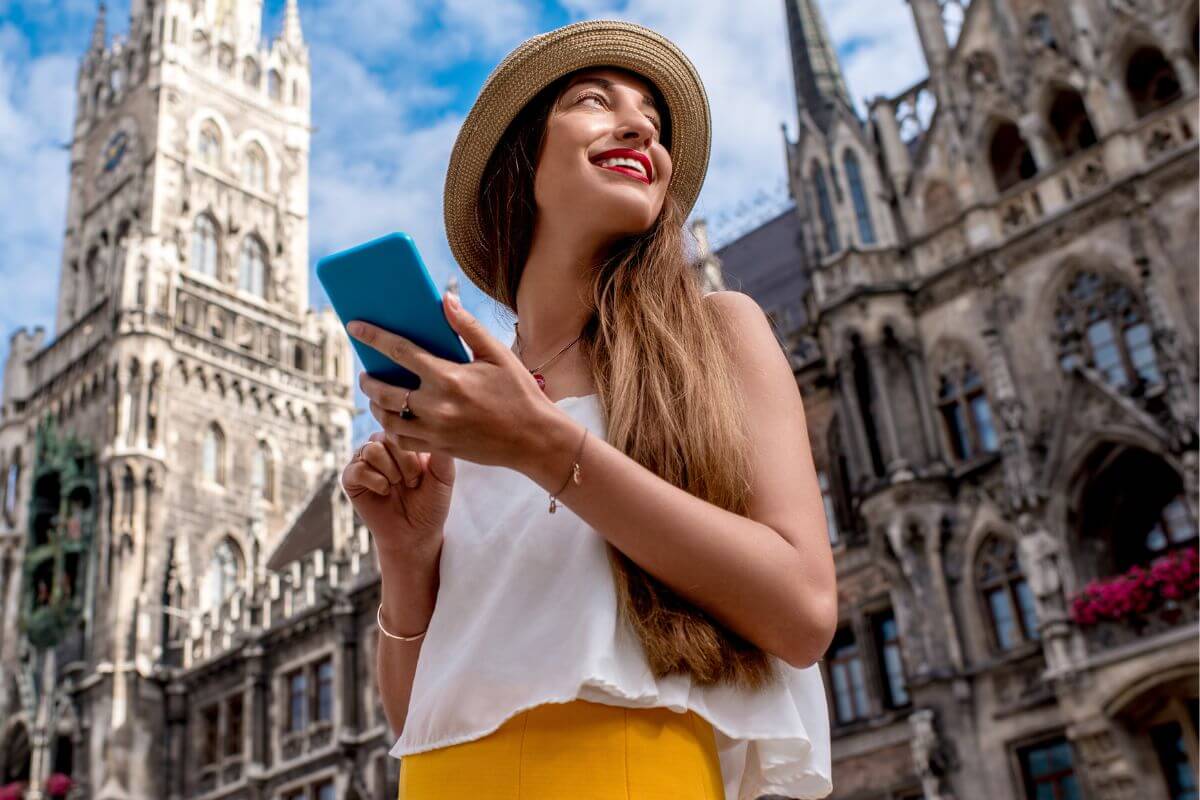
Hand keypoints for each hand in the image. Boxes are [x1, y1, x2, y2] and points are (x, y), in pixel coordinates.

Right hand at [341, 431, 453, 552]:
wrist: (415, 534)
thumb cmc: (431, 504)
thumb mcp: (443, 477)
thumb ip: (441, 453)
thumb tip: (437, 427)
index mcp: (403, 441)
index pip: (404, 428)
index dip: (416, 451)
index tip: (424, 473)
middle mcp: (382, 446)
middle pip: (387, 436)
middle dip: (405, 463)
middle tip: (413, 483)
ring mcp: (364, 461)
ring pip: (371, 449)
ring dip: (390, 472)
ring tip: (398, 486)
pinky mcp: (351, 478)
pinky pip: (357, 469)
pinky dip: (375, 481)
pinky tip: (385, 492)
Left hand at [348, 292, 550, 469]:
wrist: (534, 439)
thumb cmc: (519, 393)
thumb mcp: (497, 355)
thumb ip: (467, 327)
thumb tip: (445, 299)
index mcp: (449, 377)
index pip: (399, 351)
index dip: (373, 337)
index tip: (354, 327)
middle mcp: (437, 406)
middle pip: (384, 391)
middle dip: (368, 380)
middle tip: (365, 373)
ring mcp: (436, 431)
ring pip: (388, 419)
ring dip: (376, 406)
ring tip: (377, 397)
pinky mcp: (440, 449)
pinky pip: (402, 441)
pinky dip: (391, 430)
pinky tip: (394, 420)